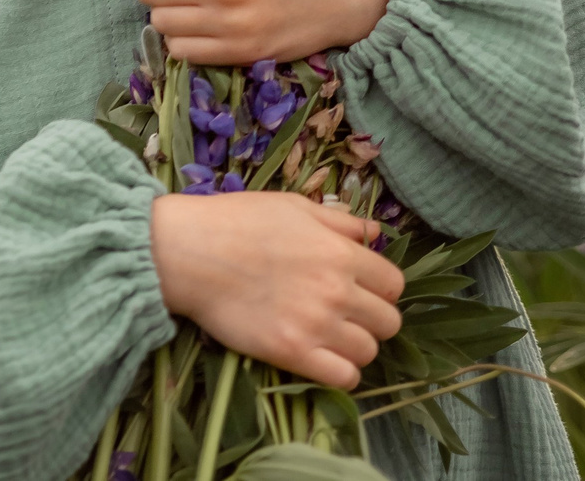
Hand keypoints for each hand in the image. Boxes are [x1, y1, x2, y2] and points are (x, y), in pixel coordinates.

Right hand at [150, 192, 404, 387]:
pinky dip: (341, 373)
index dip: (381, 289)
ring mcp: (317, 325)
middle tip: (348, 316)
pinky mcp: (292, 353)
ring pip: (369, 352)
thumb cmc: (239, 221)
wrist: (191, 252)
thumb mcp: (294, 207)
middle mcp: (338, 292)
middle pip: (388, 323)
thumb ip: (340, 221)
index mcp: (342, 253)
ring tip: (331, 338)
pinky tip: (324, 360)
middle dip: (373, 320)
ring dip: (356, 347)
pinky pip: (344, 378)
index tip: (362, 290)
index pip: (393, 284)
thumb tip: (374, 232)